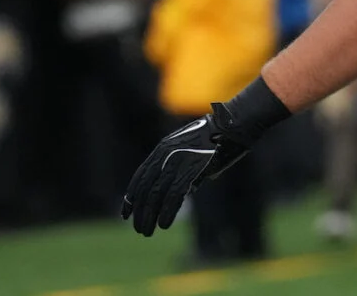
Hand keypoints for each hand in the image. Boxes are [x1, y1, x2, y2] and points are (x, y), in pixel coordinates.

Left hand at [121, 105, 248, 235]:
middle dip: (140, 211)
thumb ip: (180, 169)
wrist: (230, 126)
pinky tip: (164, 224)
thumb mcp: (189, 149)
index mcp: (163, 148)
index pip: (141, 176)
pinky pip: (174, 196)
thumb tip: (179, 195)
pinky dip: (167, 212)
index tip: (126, 213)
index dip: (132, 197)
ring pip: (156, 195)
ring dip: (149, 216)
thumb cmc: (214, 139)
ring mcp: (178, 162)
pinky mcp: (191, 170)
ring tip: (147, 231)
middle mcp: (166, 154)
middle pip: (146, 188)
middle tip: (138, 228)